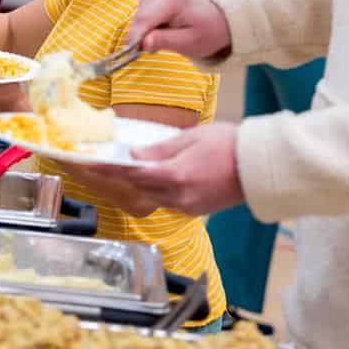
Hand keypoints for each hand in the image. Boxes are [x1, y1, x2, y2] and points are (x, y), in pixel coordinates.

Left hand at [91, 123, 242, 217]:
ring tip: (143, 167)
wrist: (258, 166)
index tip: (90, 165)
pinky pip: (170, 201)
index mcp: (175, 175)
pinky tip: (169, 176)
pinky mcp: (196, 211)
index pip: (133, 174)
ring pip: (155, 196)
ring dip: (147, 183)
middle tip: (112, 163)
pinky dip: (163, 190)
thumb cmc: (229, 144)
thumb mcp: (192, 137)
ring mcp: (187, 207)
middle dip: (128, 176)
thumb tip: (134, 156)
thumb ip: (161, 149)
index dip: (109, 170)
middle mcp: (178, 196)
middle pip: (142, 188)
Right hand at [128, 0, 231, 59]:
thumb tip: (142, 44)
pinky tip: (164, 28)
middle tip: (160, 48)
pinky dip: (148, 27)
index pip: (144, 20)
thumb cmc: (206, 31)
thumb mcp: (190, 42)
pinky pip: (141, 16)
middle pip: (138, 20)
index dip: (134, 39)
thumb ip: (165, 41)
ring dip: (146, 32)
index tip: (132, 55)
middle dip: (143, 37)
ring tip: (168, 35)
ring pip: (137, 19)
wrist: (216, 17)